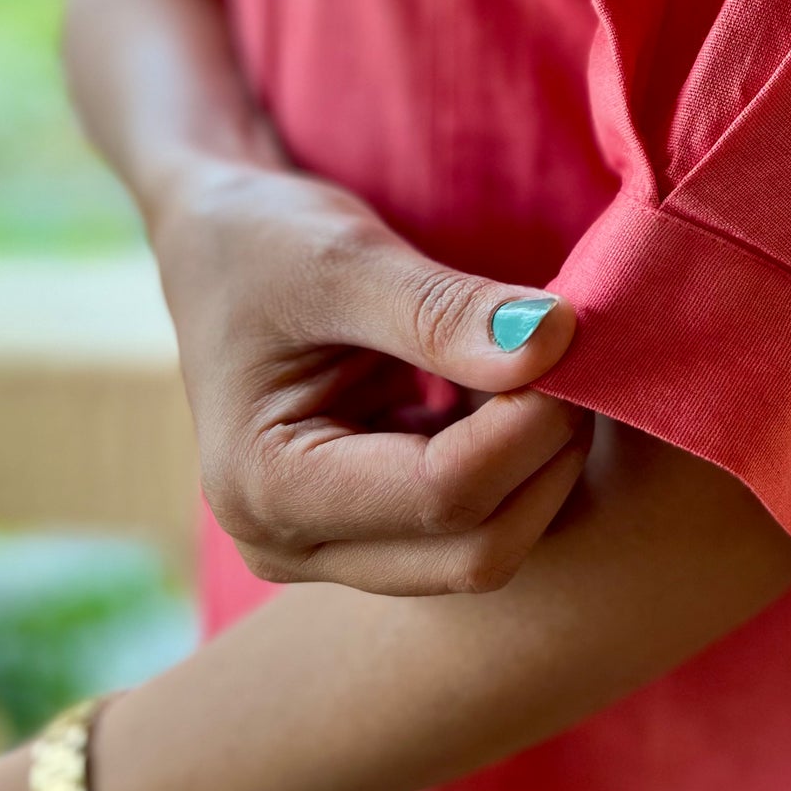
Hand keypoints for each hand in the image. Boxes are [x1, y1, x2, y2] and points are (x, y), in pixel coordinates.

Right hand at [147, 157, 587, 595]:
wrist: (218, 241)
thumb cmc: (260, 240)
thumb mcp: (343, 258)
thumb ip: (444, 311)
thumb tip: (555, 342)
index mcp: (265, 487)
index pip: (443, 495)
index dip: (529, 423)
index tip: (570, 337)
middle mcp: (292, 544)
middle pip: (478, 550)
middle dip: (545, 457)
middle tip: (572, 357)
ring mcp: (332, 549)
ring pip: (488, 548)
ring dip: (539, 465)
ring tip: (541, 366)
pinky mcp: (370, 531)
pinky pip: (475, 527)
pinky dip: (516, 465)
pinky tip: (510, 390)